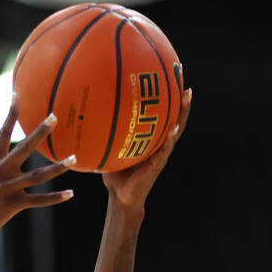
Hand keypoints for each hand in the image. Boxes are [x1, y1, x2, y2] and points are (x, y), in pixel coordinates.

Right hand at [0, 98, 74, 243]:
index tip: (17, 94)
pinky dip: (55, 198)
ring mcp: (6, 188)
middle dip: (39, 132)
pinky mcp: (12, 205)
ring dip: (57, 167)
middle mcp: (0, 172)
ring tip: (74, 158)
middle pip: (23, 148)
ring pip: (37, 176)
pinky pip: (38, 200)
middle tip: (54, 117)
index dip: (10, 114)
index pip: (2, 132)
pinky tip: (70, 193)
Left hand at [103, 87, 191, 208]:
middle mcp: (159, 142)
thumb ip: (102, 133)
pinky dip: (170, 139)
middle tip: (183, 77)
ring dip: (182, 113)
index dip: (166, 96)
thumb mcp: (108, 148)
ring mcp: (161, 153)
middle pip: (174, 116)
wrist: (121, 197)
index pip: (161, 113)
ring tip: (187, 96)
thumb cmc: (114, 172)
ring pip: (176, 129)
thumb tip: (84, 113)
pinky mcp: (157, 164)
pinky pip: (165, 149)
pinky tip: (174, 129)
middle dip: (180, 99)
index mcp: (150, 138)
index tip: (169, 75)